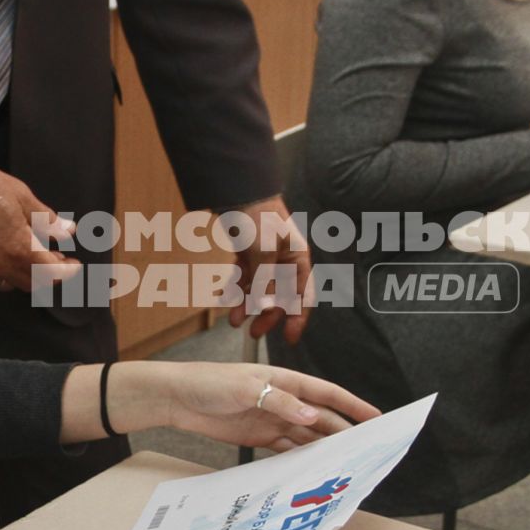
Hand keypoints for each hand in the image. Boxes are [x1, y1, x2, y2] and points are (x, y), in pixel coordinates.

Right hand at [0, 159, 79, 291]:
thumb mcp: (21, 197)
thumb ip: (47, 220)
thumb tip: (68, 232)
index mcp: (20, 251)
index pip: (54, 274)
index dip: (68, 271)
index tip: (75, 263)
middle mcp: (0, 268)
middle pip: (35, 284)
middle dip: (51, 274)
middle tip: (58, 258)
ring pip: (12, 285)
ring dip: (28, 276)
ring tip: (32, 256)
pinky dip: (4, 274)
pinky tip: (4, 256)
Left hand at [159, 362, 378, 452]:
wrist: (177, 398)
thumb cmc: (209, 383)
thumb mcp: (245, 388)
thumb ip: (279, 402)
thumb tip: (312, 416)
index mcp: (285, 381)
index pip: (326, 393)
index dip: (352, 405)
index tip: (376, 417)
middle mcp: (283, 400)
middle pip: (321, 418)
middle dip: (344, 431)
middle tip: (368, 449)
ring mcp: (272, 419)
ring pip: (307, 435)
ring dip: (325, 448)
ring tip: (345, 464)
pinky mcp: (258, 436)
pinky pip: (286, 449)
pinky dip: (300, 458)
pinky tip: (313, 470)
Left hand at [216, 195, 313, 344]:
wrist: (236, 191)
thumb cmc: (258, 217)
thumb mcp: (263, 253)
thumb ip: (264, 282)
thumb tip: (263, 308)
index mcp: (297, 258)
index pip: (303, 294)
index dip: (298, 318)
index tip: (290, 338)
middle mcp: (284, 260)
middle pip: (279, 296)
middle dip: (266, 315)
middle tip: (253, 332)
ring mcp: (265, 256)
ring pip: (258, 289)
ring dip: (247, 304)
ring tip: (233, 319)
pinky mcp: (248, 253)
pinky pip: (244, 278)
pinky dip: (236, 288)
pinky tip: (225, 298)